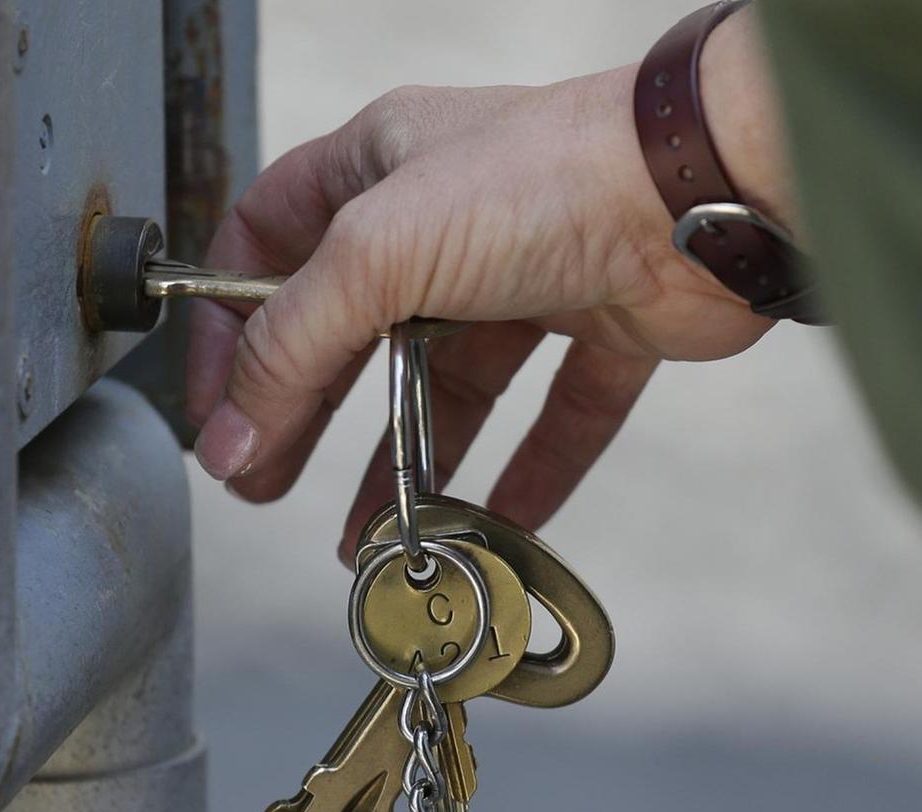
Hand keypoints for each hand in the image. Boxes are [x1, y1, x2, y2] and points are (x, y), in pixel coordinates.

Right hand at [184, 7, 792, 559]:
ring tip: (371, 535)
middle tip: (268, 485)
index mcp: (379, 167)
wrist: (705, 190)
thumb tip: (231, 432)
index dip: (228, 325)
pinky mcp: (604, 322)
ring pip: (448, 384)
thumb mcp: (377, 253)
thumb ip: (292, 345)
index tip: (216, 410)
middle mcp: (449, 216)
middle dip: (306, 414)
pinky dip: (527, 475)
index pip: (266, 242)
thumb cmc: (546, 177)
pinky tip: (496, 526)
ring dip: (407, 463)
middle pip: (350, 330)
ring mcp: (528, 269)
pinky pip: (555, 414)